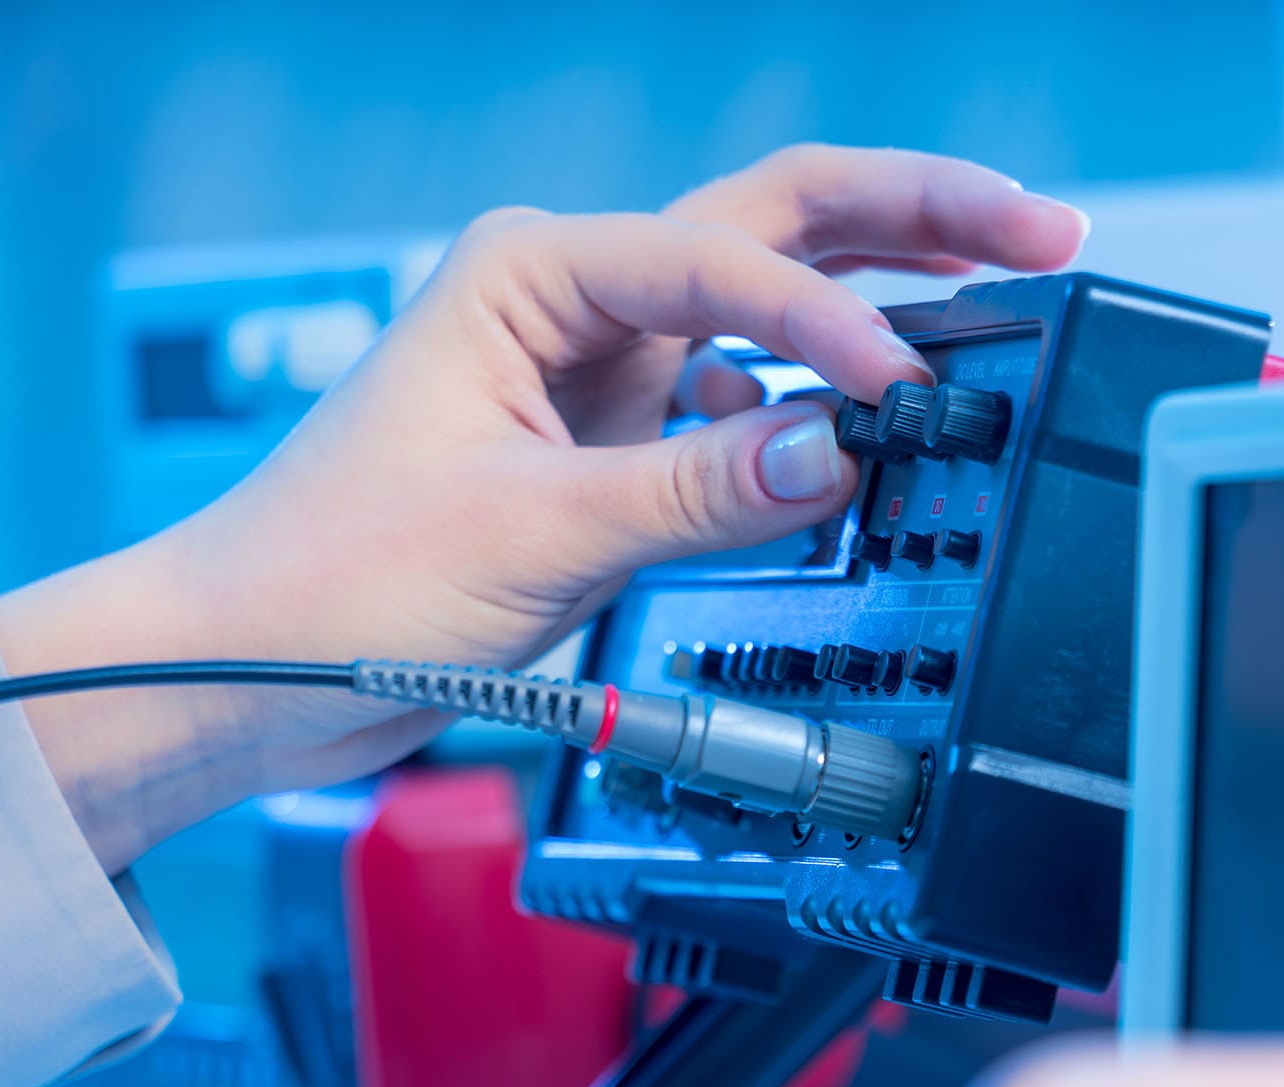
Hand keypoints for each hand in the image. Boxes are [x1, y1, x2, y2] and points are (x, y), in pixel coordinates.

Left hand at [0, 145, 1087, 871]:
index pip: (728, 262)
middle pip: (775, 226)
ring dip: (876, 301)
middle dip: (912, 219)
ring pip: (768, 310)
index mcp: (532, 275)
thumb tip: (842, 446)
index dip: (833, 322)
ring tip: (998, 300)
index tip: (904, 391)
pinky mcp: (608, 453)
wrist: (242, 670)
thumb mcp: (529, 533)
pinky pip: (739, 415)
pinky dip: (810, 419)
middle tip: (1041, 233)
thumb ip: (698, 490)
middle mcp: (572, 305)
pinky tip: (867, 435)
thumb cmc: (326, 579)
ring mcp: (596, 376)